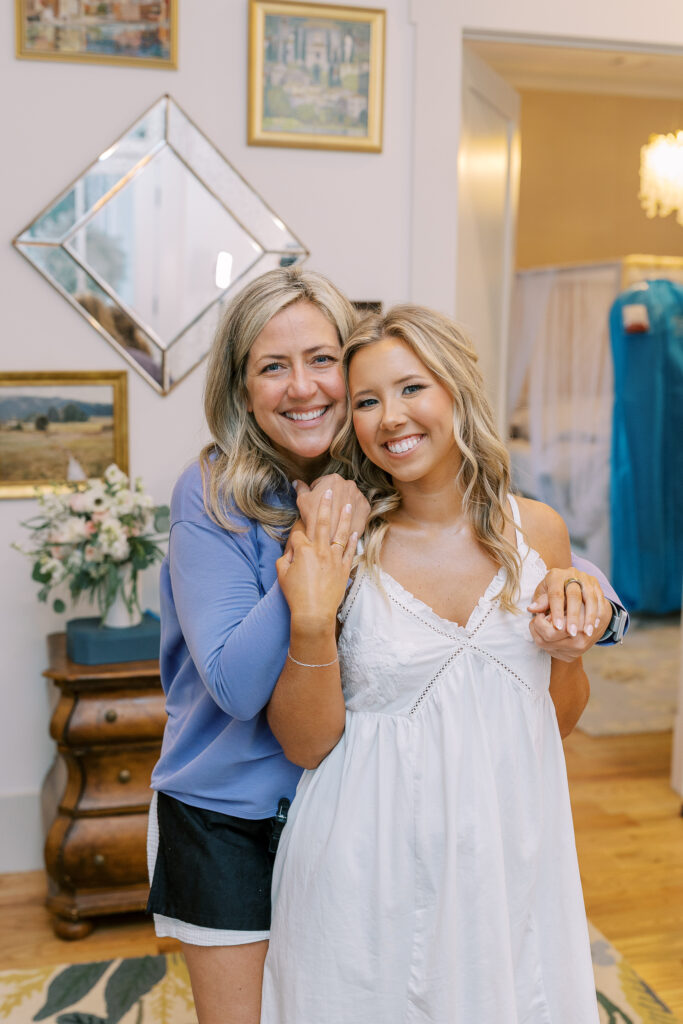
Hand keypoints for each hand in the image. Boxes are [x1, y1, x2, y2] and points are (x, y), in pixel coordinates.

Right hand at [276, 489, 356, 628]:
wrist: (314, 613)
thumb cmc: (296, 595)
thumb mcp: (282, 574)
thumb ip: (285, 558)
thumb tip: (290, 550)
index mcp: (303, 550)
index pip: (298, 533)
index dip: (295, 533)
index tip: (294, 535)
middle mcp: (321, 550)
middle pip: (323, 523)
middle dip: (325, 505)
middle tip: (329, 491)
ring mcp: (334, 559)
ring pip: (340, 534)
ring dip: (344, 518)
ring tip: (347, 505)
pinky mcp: (344, 569)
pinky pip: (349, 551)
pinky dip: (352, 541)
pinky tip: (354, 531)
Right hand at [294, 474, 369, 542]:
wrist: (331, 537)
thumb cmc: (314, 517)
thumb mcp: (303, 501)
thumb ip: (301, 488)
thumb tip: (296, 481)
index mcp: (333, 478)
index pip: (322, 483)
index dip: (316, 494)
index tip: (315, 504)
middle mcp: (349, 484)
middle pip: (337, 491)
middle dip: (331, 499)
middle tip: (325, 511)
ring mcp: (359, 496)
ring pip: (348, 498)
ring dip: (342, 505)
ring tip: (335, 516)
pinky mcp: (366, 508)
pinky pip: (357, 508)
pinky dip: (352, 512)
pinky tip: (343, 520)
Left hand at [527, 567, 611, 661]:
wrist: (570, 580)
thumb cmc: (552, 590)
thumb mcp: (543, 594)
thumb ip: (541, 602)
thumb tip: (532, 608)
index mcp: (555, 575)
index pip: (556, 594)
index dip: (556, 611)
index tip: (556, 626)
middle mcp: (572, 574)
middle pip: (574, 595)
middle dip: (573, 616)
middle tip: (572, 633)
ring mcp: (586, 579)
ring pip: (590, 598)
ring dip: (589, 617)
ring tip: (586, 633)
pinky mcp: (596, 584)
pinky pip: (600, 599)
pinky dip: (598, 613)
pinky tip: (595, 625)